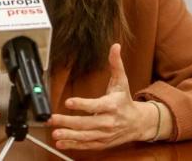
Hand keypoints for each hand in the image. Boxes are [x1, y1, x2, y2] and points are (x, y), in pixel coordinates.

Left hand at [48, 43, 163, 149]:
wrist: (138, 123)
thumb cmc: (125, 101)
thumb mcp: (122, 81)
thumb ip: (116, 64)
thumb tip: (115, 46)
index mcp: (112, 105)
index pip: (96, 105)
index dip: (82, 105)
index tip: (68, 102)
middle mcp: (108, 121)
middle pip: (87, 123)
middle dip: (68, 122)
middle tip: (53, 119)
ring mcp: (105, 134)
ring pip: (85, 136)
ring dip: (69, 136)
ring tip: (55, 133)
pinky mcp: (102, 142)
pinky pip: (87, 145)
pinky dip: (73, 145)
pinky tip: (61, 142)